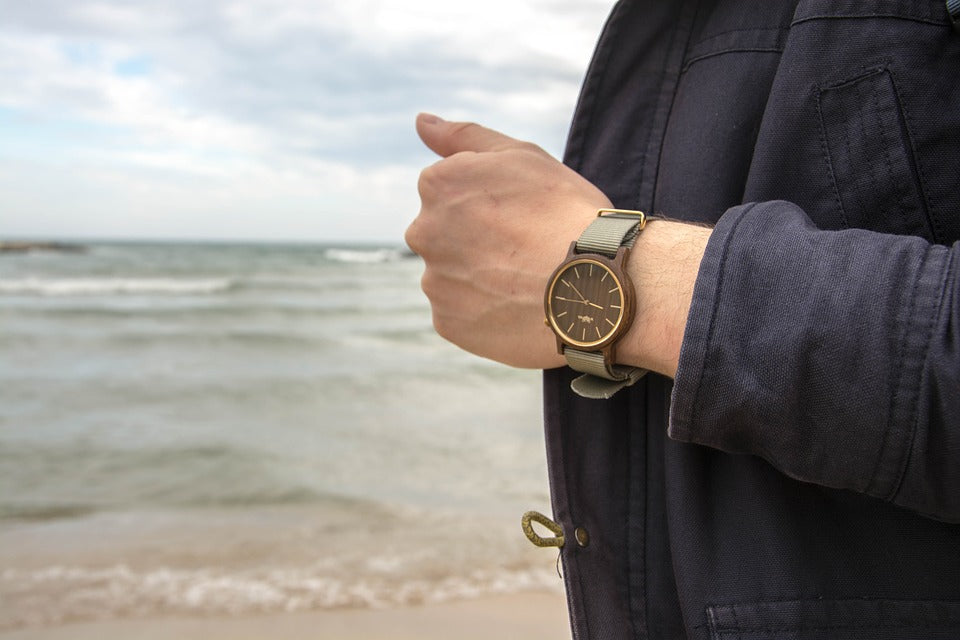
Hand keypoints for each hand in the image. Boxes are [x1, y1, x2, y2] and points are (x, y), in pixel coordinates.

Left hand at [405, 113, 612, 368]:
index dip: (489, 204)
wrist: (593, 283)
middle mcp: (424, 232)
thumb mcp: (520, 155)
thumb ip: (463, 137)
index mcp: (437, 186)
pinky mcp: (448, 323)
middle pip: (445, 235)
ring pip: (454, 277)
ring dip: (481, 278)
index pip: (449, 192)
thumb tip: (421, 120)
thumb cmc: (564, 211)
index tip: (522, 215)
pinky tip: (519, 306)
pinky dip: (485, 312)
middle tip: (526, 250)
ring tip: (527, 282)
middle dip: (476, 241)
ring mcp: (434, 281)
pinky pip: (462, 315)